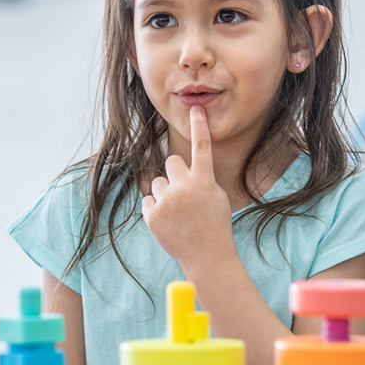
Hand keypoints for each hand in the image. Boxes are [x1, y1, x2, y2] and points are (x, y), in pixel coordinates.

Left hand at [140, 106, 233, 267]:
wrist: (207, 256)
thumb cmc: (213, 224)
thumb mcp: (215, 197)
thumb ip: (199, 178)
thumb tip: (179, 167)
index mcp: (205, 181)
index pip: (201, 147)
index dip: (198, 126)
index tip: (195, 108)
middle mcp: (185, 187)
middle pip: (171, 162)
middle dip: (175, 174)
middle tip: (184, 194)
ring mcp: (167, 201)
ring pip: (157, 183)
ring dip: (165, 194)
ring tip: (178, 214)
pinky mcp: (152, 214)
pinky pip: (148, 201)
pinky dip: (155, 210)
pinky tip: (169, 223)